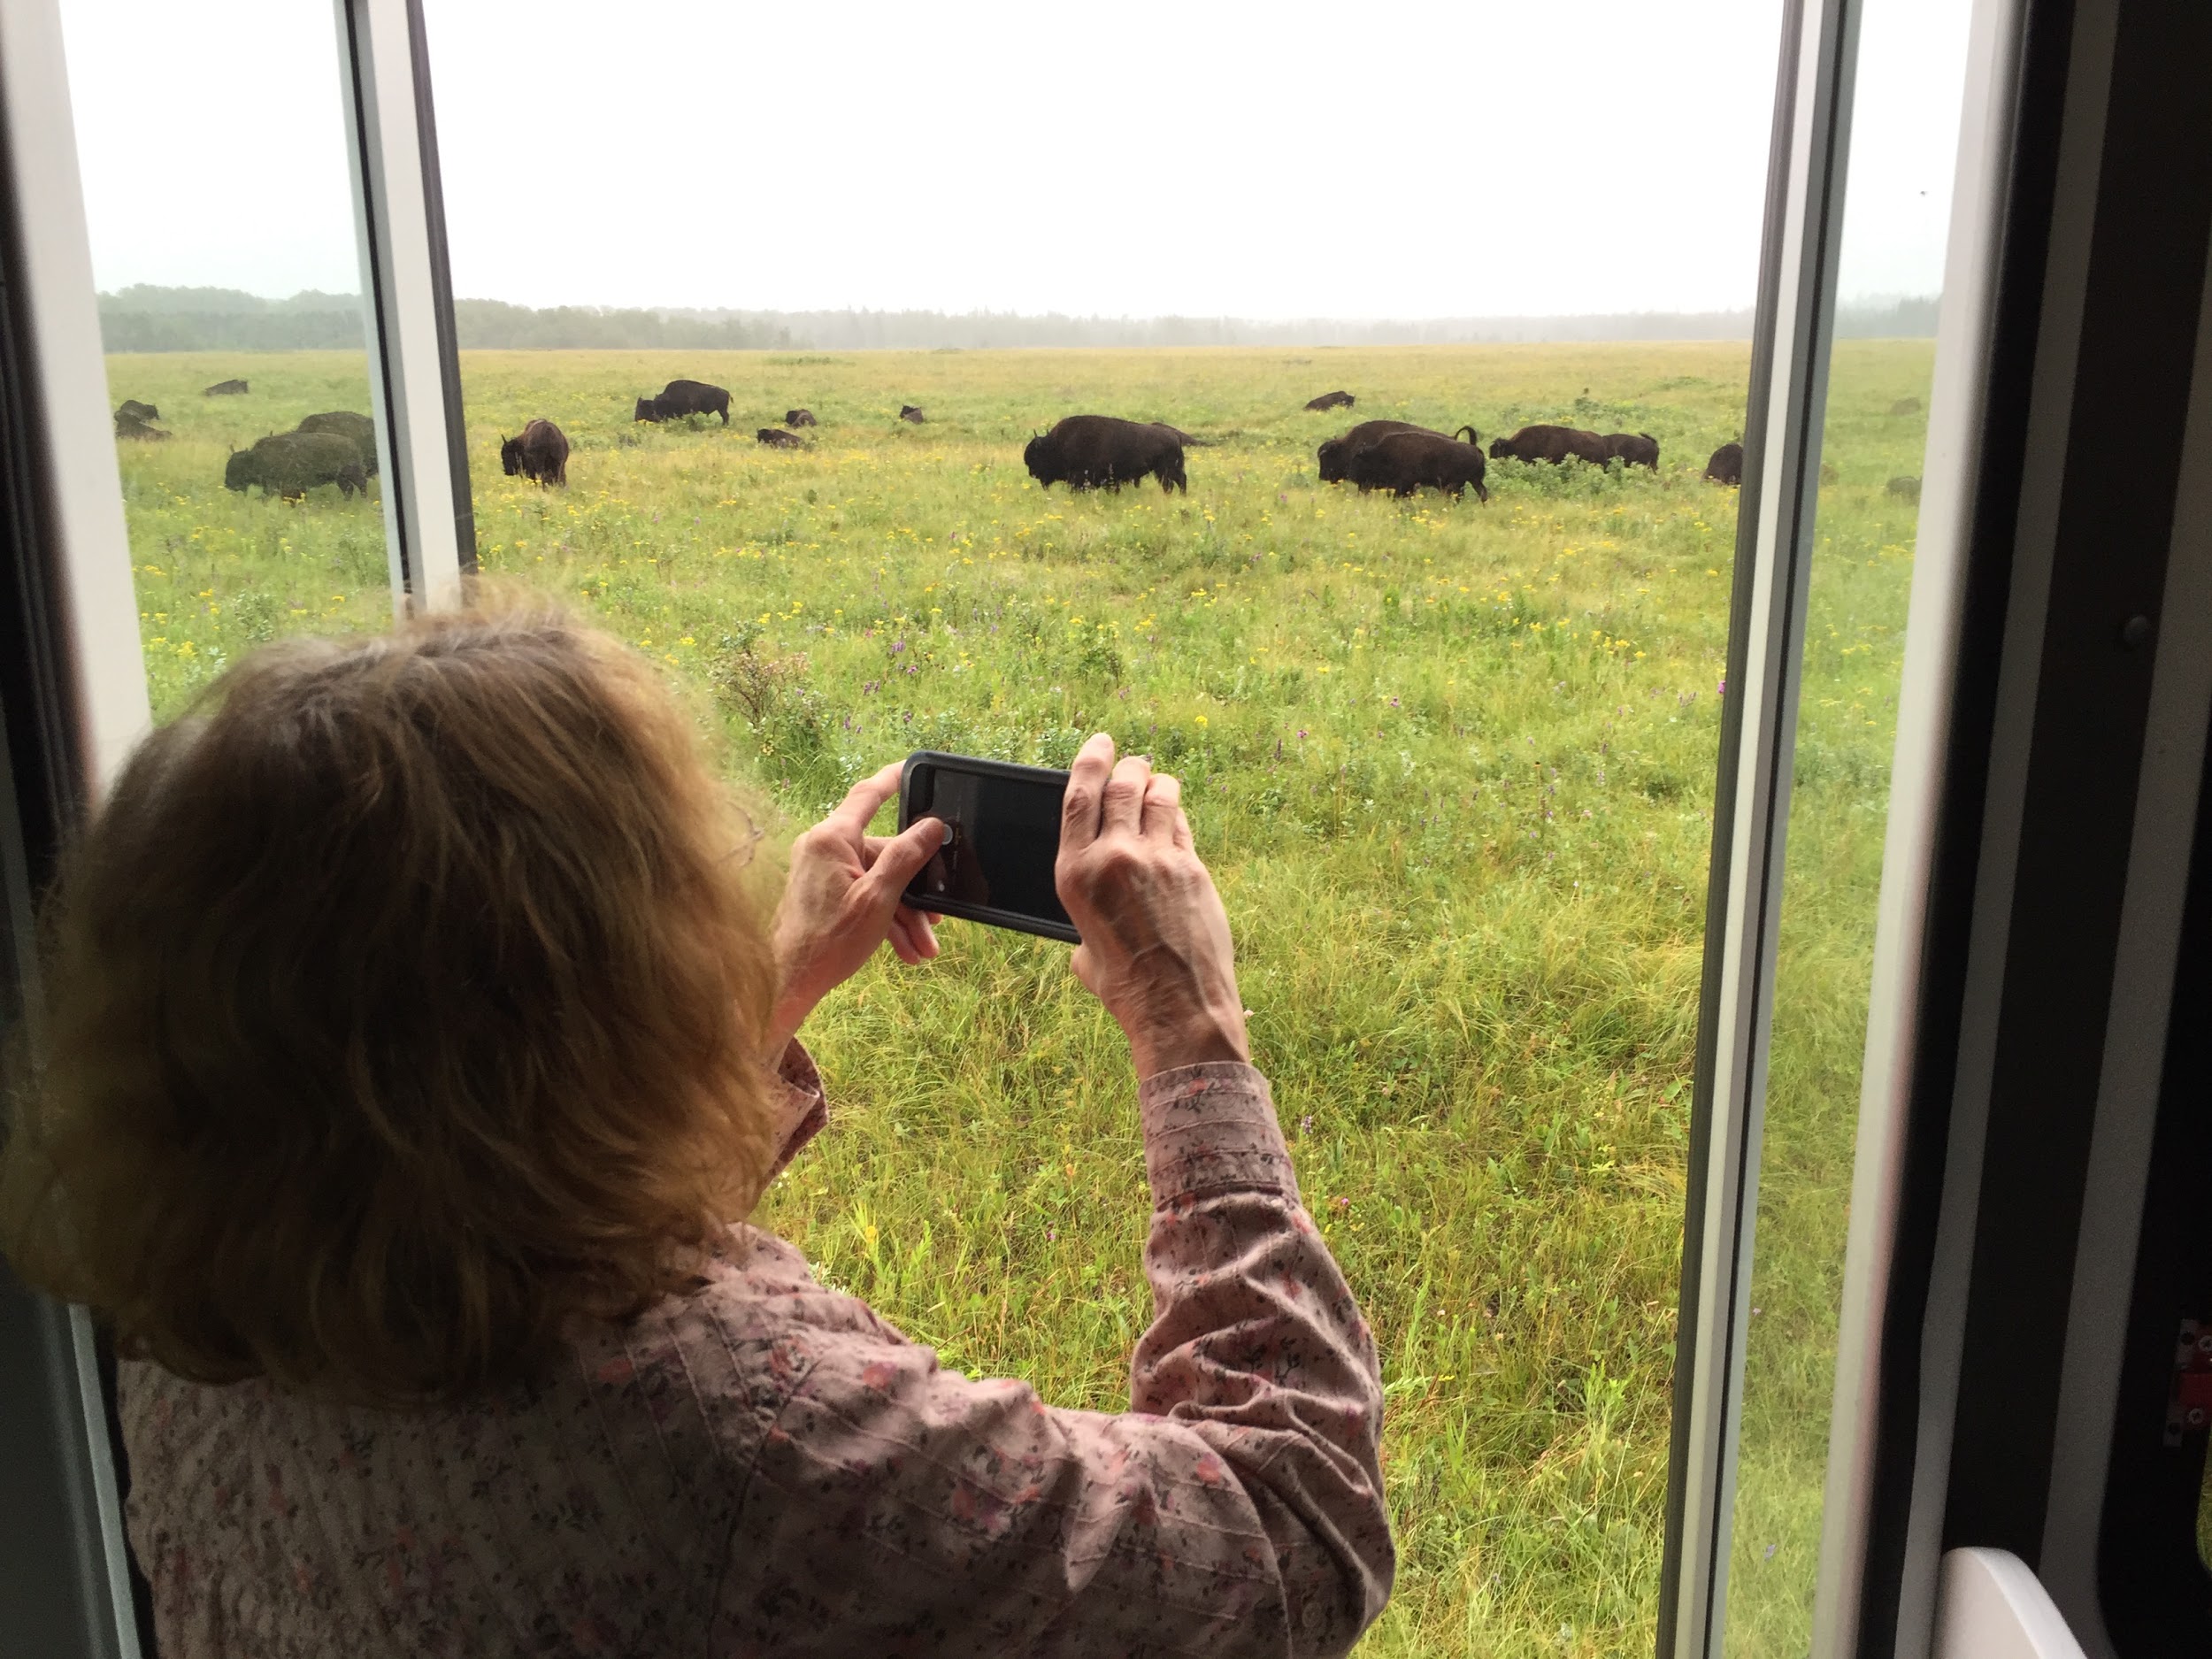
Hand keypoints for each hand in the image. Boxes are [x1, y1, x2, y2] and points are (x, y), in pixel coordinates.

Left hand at [767, 762, 945, 1055]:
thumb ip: (906, 857)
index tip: (914, 766)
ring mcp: (821, 871)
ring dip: (904, 915)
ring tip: (924, 947)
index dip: (894, 779)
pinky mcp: (822, 893)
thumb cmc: (828, 941)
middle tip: (938, 921)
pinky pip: (862, 896)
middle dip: (914, 892)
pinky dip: (884, 920)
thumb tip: (932, 826)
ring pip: (877, 882)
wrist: (788, 981)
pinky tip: (906, 950)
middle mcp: (823, 848)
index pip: (868, 795)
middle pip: (883, 855)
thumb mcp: (879, 898)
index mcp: (832, 839)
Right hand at [1055, 733, 1248, 1077]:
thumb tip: (1101, 900)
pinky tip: (1175, 816)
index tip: (1100, 744)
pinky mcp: (1193, 869)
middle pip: (1122, 785)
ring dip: (1157, 782)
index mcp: (1074, 874)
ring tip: (1158, 782)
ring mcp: (1157, 859)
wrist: (1177, 1008)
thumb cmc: (1125, 987)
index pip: (1078, 796)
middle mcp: (1113, 857)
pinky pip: (1182, 826)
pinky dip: (1176, 814)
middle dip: (1129, 766)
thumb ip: (1087, 909)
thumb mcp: (1084, 946)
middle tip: (1133, 762)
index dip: (1090, 761)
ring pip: (1158, 796)